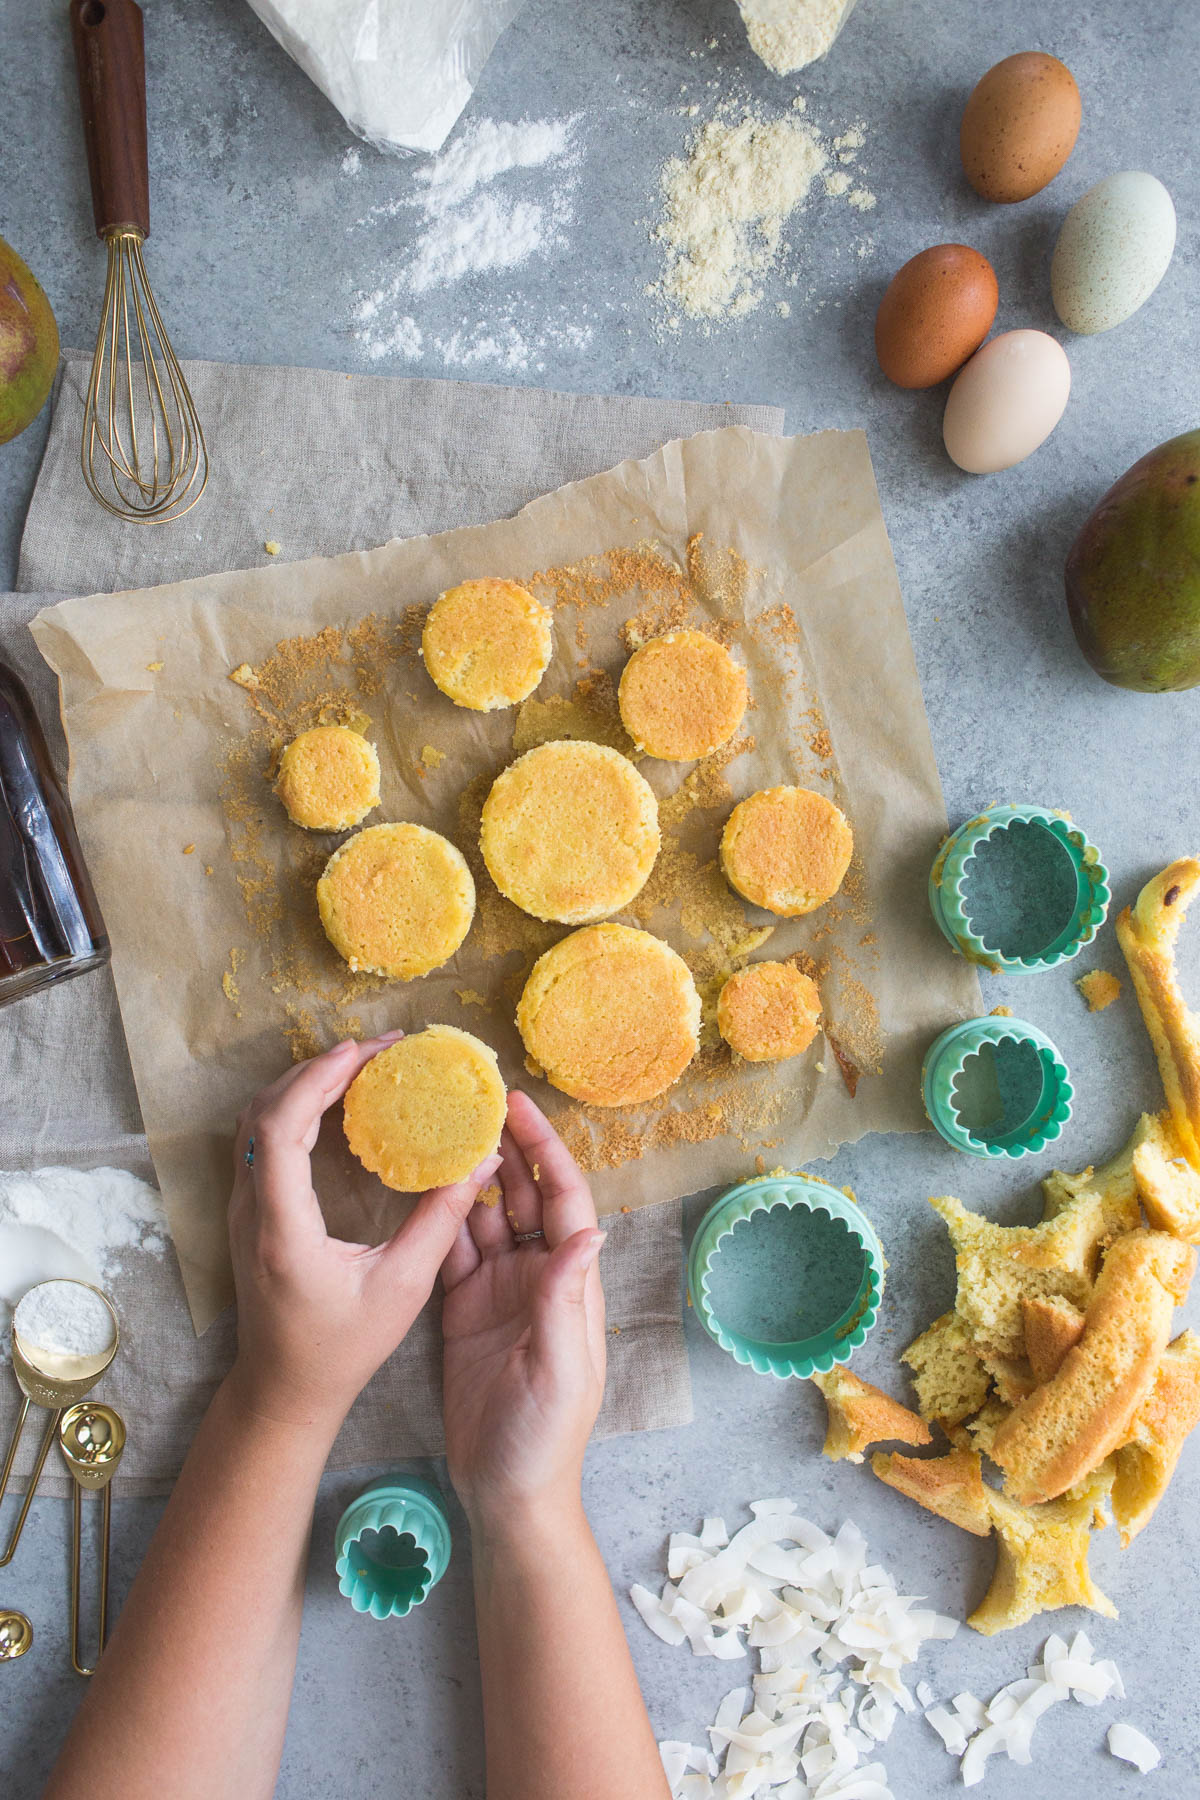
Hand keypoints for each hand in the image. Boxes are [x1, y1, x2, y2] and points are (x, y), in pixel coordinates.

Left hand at [227, 1035, 501, 1435]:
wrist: (283, 1389)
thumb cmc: (342, 1350)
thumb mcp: (403, 1288)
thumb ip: (440, 1219)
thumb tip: (481, 1159)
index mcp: (281, 1229)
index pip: (280, 1131)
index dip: (317, 1081)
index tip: (362, 1053)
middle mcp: (250, 1211)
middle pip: (264, 1112)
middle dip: (319, 1069)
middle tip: (378, 1050)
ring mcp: (241, 1210)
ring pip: (256, 1121)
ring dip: (305, 1084)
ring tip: (361, 1065)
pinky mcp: (248, 1211)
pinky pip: (262, 1140)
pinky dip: (296, 1107)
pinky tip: (338, 1103)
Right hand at [440, 1091, 606, 1527]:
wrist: (507, 1493)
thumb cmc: (545, 1439)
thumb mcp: (560, 1369)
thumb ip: (565, 1301)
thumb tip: (588, 1232)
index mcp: (569, 1284)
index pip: (564, 1201)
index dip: (545, 1151)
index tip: (520, 1107)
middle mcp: (538, 1277)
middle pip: (525, 1196)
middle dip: (506, 1147)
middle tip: (474, 1100)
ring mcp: (499, 1291)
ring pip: (486, 1216)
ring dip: (470, 1175)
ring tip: (441, 1130)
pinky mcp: (463, 1309)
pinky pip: (452, 1251)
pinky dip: (439, 1218)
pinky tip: (420, 1187)